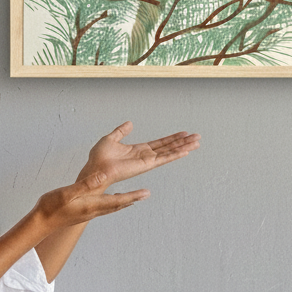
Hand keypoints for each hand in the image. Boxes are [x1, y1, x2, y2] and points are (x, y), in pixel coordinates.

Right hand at [32, 171, 150, 230]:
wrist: (41, 223)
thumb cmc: (52, 207)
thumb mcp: (67, 192)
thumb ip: (86, 184)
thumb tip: (103, 176)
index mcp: (92, 205)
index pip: (117, 200)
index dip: (133, 195)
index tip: (146, 192)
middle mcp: (93, 211)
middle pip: (118, 205)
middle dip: (132, 199)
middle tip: (145, 194)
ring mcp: (89, 214)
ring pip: (111, 208)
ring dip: (123, 202)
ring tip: (133, 198)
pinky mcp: (83, 213)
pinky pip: (103, 208)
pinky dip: (112, 204)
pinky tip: (109, 201)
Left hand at [78, 121, 199, 186]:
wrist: (95, 169)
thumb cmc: (99, 158)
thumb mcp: (110, 139)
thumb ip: (121, 131)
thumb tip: (129, 123)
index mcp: (138, 150)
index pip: (160, 143)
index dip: (172, 138)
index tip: (184, 133)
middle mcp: (146, 156)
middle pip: (169, 147)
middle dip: (183, 142)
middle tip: (197, 137)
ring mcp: (147, 161)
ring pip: (170, 152)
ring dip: (184, 147)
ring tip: (197, 142)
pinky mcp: (146, 165)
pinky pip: (164, 158)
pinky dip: (175, 154)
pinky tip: (185, 151)